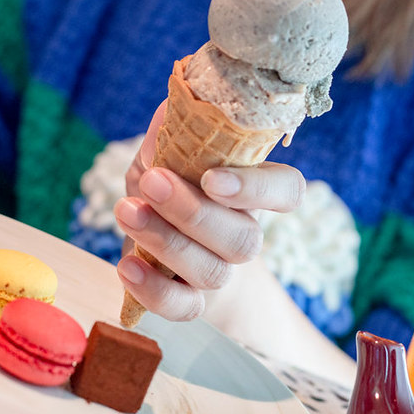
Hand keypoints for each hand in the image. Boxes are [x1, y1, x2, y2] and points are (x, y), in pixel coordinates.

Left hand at [114, 100, 306, 321]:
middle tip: (153, 182)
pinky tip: (126, 265)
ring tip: (126, 211)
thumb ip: (173, 130)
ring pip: (213, 271)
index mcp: (250, 192)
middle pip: (244, 238)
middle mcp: (243, 235)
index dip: (259, 189)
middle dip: (194, 212)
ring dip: (167, 241)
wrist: (157, 247)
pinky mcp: (191, 303)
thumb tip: (176, 104)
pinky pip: (183, 308)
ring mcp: (219, 274)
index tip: (213, 178)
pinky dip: (154, 290)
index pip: (287, 190)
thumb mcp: (165, 154)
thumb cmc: (167, 186)